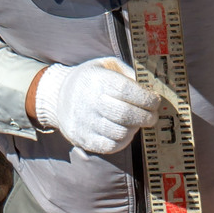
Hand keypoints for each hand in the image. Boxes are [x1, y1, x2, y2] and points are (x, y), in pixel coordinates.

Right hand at [34, 58, 158, 154]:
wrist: (57, 96)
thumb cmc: (90, 79)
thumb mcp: (106, 66)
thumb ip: (127, 74)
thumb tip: (151, 87)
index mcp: (97, 80)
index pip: (127, 91)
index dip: (146, 98)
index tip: (155, 101)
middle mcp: (89, 101)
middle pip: (126, 114)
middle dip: (146, 116)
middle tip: (153, 116)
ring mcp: (85, 122)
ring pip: (120, 132)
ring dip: (135, 129)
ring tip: (138, 123)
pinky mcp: (83, 139)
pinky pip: (110, 146)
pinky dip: (123, 141)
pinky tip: (126, 132)